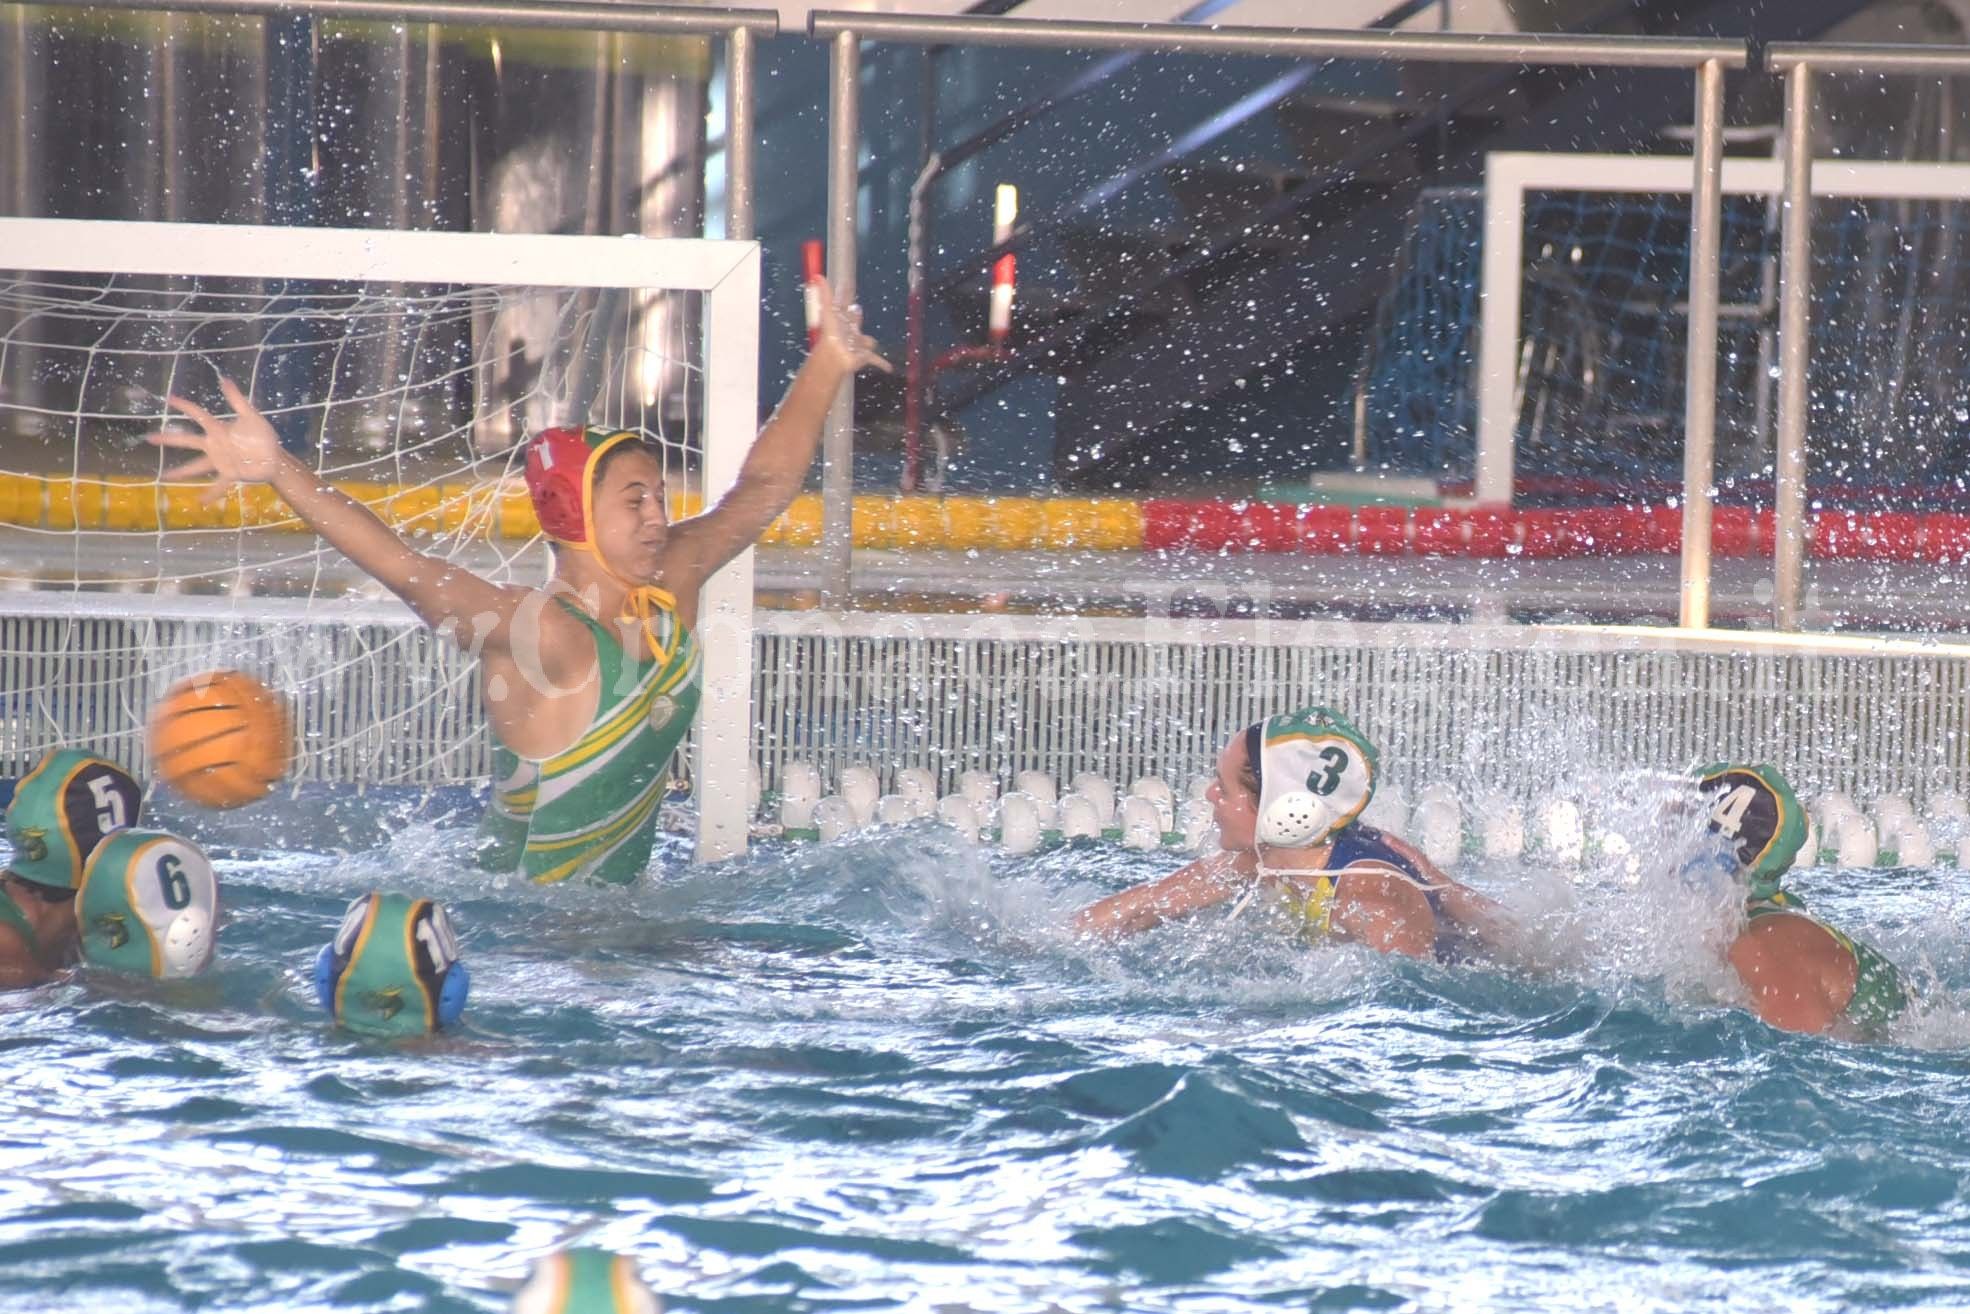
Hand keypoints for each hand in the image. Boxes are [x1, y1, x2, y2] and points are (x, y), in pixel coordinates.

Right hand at [147, 377, 287, 505]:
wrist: (276, 458)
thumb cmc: (262, 437)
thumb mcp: (252, 417)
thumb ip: (238, 400)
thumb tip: (225, 378)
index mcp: (218, 430)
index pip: (198, 415)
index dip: (185, 406)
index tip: (169, 398)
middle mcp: (214, 445)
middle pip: (187, 441)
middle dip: (169, 439)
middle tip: (149, 438)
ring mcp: (220, 461)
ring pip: (196, 467)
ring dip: (180, 472)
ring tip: (163, 477)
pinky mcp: (230, 474)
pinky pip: (217, 485)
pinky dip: (209, 494)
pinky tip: (199, 502)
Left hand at [808, 278, 892, 376]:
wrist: (835, 356)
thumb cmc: (832, 334)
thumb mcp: (829, 311)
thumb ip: (825, 294)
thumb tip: (817, 276)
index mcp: (844, 320)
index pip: (846, 305)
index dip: (846, 296)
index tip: (846, 286)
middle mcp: (851, 331)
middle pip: (855, 323)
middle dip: (857, 318)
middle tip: (857, 310)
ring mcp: (858, 344)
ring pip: (867, 342)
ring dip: (867, 343)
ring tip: (868, 345)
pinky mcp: (864, 356)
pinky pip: (876, 360)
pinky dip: (882, 363)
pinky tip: (889, 368)